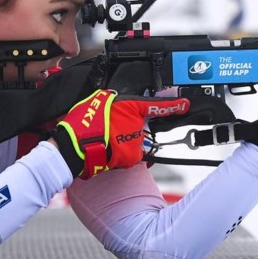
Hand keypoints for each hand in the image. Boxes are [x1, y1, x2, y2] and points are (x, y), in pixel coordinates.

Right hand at [53, 89, 189, 179]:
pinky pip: (130, 154)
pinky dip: (121, 153)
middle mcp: (135, 122)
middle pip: (139, 126)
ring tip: (104, 140)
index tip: (185, 104)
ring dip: (123, 142)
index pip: (155, 105)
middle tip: (107, 129)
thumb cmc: (80, 124)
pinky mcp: (132, 156)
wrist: (73, 147)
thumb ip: (111, 102)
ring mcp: (135, 140)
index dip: (172, 105)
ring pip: (135, 141)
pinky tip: (107, 149)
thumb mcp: (96, 101)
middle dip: (128, 128)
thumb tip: (117, 106)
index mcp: (127, 105)